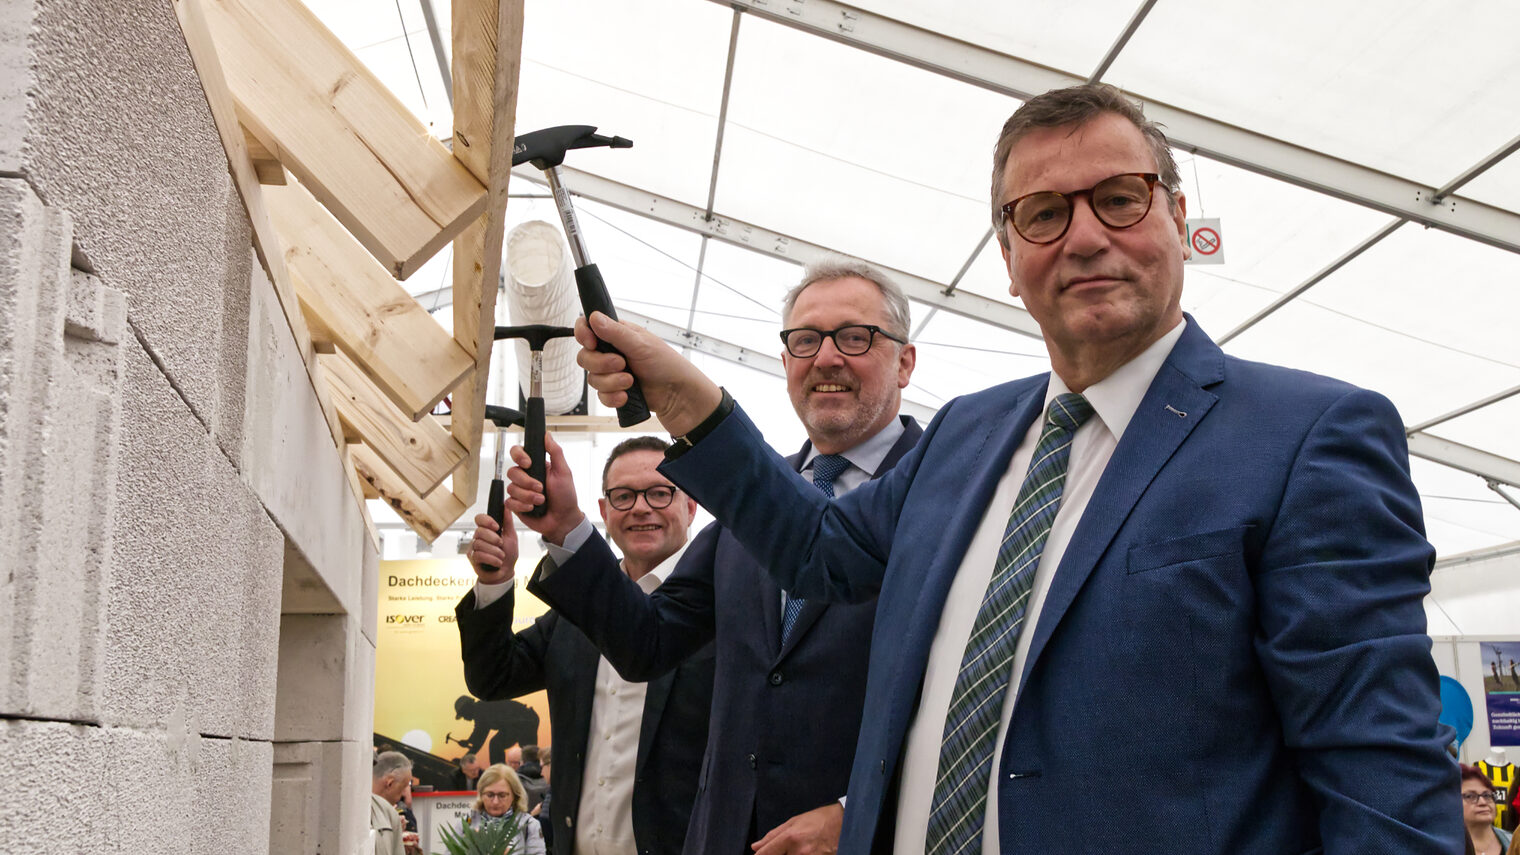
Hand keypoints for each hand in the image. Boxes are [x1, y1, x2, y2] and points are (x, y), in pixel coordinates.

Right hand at [466, 513, 518, 584]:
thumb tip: (507, 506)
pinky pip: (479, 555)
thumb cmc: (508, 555)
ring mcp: (474, 548)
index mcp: (487, 530)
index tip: (496, 527)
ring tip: (501, 556)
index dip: (486, 521)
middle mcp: (478, 537)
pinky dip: (491, 559)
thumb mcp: (511, 536)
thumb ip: (508, 522)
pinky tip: (498, 562)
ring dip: (494, 551)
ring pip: (479, 544)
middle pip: (479, 531)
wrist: (506, 572)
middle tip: (501, 544)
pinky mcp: (473, 559)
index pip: (479, 518)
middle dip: (493, 538)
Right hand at [505, 432, 585, 543]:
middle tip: (541, 488)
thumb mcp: (564, 472)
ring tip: (541, 501)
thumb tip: (547, 435)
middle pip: (512, 471)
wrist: (563, 520)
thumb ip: (555, 452)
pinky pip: (510, 502)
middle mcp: (525, 477)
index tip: (528, 464)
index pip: (518, 452)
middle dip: (527, 482)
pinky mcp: (516, 505)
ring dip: (528, 496)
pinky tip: (533, 508)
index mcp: (535, 466)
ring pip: (511, 488)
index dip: (519, 456)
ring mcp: (519, 491)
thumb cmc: (566, 496)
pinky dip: (523, 506)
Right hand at [576, 313, 723, 436]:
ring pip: (592, 378)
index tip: (591, 342)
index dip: (584, 334)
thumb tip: (594, 317)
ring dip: (611, 382)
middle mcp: (611, 352)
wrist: (677, 395)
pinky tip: (627, 395)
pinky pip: (600, 395)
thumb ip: (615, 332)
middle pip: (585, 356)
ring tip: (630, 381)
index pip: (588, 328)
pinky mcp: (614, 390)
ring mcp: (612, 373)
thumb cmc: (667, 365)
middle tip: (621, 364)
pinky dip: (613, 396)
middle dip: (601, 364)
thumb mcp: (641, 344)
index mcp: (617, 334)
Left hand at [751, 802, 842, 854]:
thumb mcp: (793, 822)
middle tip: (785, 849)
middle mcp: (800, 852)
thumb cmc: (819, 819)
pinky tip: (805, 852)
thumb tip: (756, 847)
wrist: (845, 823)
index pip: (765, 854)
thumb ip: (772, 836)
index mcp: (791, 838)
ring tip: (799, 848)